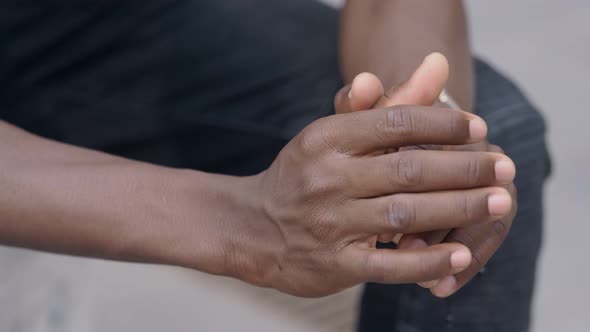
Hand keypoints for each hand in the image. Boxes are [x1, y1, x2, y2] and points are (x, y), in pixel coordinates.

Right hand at [236, 97, 513, 297]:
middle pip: (408, 169)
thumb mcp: (335, 133)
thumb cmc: (305, 174)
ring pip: (405, 215)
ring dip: (458, 209)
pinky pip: (390, 266)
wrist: (251, 227)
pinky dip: (428, 261)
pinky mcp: (335, 265)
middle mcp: (326, 178)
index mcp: (326, 138)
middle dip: (464, 168)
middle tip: (504, 166)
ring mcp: (330, 224)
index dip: (442, 124)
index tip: (479, 129)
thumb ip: (388, 104)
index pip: (393, 122)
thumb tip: (437, 67)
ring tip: (498, 201)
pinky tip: (460, 255)